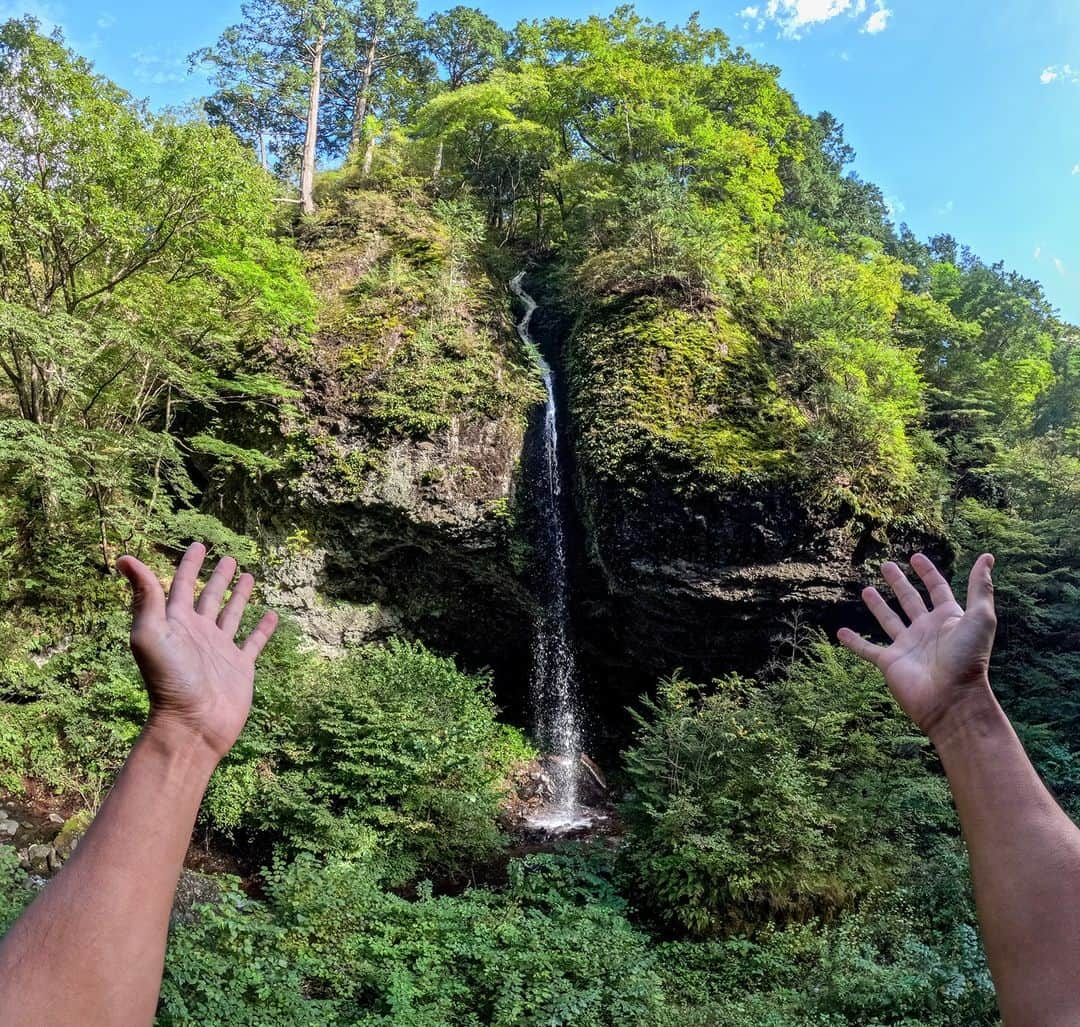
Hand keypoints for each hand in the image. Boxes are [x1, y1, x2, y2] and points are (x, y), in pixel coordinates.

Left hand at [116, 543, 278, 760]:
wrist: (193, 724)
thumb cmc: (169, 680)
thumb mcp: (151, 633)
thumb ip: (145, 596)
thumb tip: (125, 558)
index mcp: (176, 623)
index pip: (182, 586)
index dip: (189, 565)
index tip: (199, 545)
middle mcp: (198, 634)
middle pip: (209, 597)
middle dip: (217, 576)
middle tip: (228, 557)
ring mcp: (220, 650)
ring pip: (231, 615)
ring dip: (239, 596)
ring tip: (250, 576)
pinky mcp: (240, 667)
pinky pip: (254, 642)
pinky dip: (263, 628)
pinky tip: (271, 615)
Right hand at [837, 552, 997, 738]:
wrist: (951, 699)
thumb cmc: (969, 659)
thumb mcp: (979, 618)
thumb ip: (980, 587)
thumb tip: (987, 556)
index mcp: (947, 619)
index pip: (937, 589)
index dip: (927, 572)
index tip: (916, 557)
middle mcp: (926, 630)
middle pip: (910, 600)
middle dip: (899, 582)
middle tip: (886, 565)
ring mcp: (906, 646)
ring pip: (889, 620)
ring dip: (878, 605)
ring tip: (866, 590)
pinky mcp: (889, 662)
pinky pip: (867, 649)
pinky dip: (854, 642)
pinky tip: (841, 632)